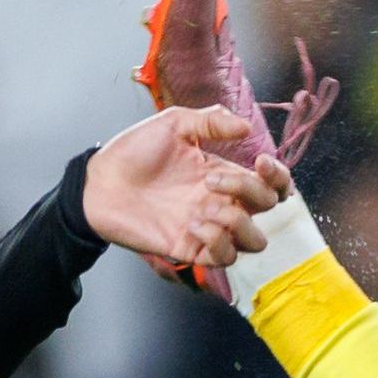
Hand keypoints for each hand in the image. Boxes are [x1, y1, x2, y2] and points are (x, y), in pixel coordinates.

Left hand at [84, 107, 288, 278]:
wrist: (100, 184)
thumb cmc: (132, 152)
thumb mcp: (173, 124)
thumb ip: (211, 121)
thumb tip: (246, 125)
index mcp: (222, 172)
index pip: (270, 183)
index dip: (277, 176)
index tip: (260, 162)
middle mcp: (220, 201)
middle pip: (267, 208)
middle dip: (249, 190)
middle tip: (209, 179)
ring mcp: (208, 228)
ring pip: (253, 240)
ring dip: (237, 221)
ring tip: (203, 208)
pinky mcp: (191, 249)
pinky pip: (224, 256)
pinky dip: (216, 240)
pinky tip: (192, 224)